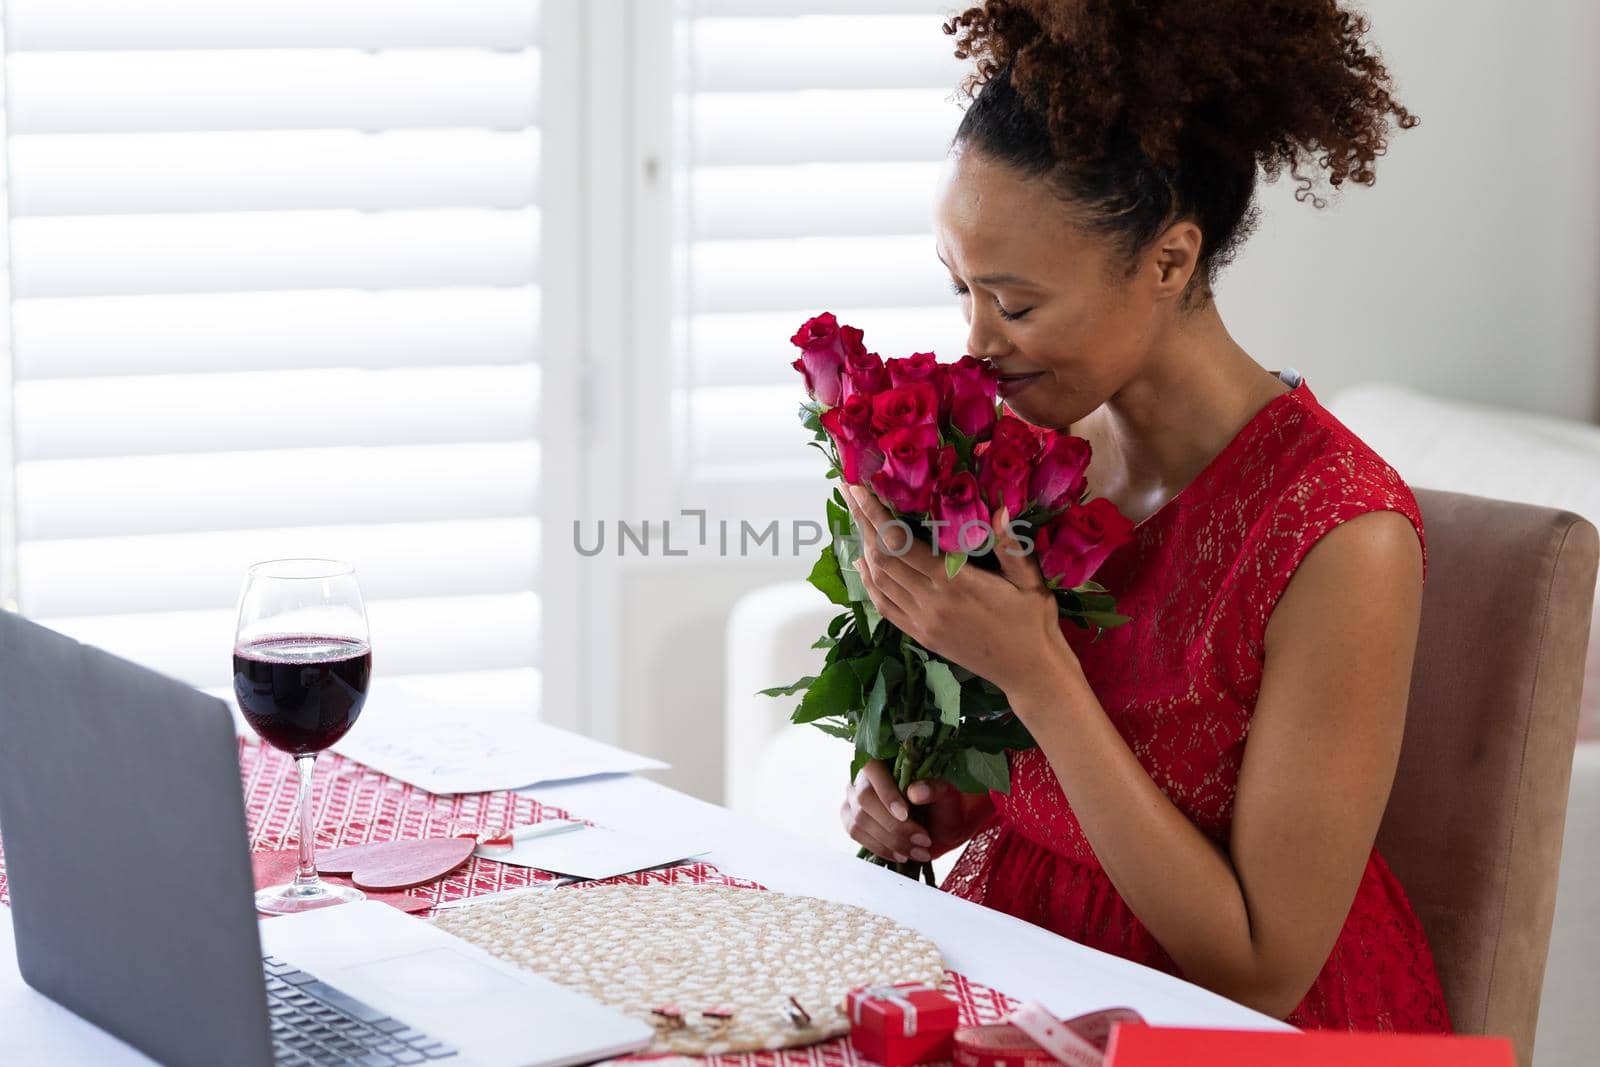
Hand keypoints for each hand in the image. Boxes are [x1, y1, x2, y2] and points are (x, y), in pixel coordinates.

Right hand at [841, 760, 995, 862]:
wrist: (941, 822)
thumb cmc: (943, 802)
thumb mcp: (948, 794)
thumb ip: (935, 788)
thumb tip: (916, 792)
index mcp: (885, 757)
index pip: (873, 768)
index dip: (886, 793)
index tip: (906, 815)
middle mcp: (863, 775)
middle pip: (865, 799)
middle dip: (894, 825)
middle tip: (923, 841)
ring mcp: (854, 798)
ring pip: (859, 820)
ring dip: (890, 841)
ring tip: (918, 852)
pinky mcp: (852, 819)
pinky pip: (856, 834)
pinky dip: (880, 848)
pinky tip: (901, 855)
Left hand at [843, 483, 1072, 694]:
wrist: (1028, 671)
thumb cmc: (1033, 621)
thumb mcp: (1029, 580)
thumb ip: (1010, 545)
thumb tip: (999, 509)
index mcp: (954, 583)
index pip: (901, 543)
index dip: (877, 515)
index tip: (860, 489)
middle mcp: (930, 602)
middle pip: (882, 556)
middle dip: (863, 522)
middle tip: (850, 492)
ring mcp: (922, 621)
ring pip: (879, 580)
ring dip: (863, 547)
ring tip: (856, 518)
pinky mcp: (921, 636)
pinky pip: (885, 606)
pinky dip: (869, 583)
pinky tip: (863, 564)